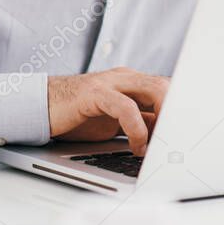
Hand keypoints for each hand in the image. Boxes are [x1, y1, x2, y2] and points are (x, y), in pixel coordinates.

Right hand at [48, 68, 168, 155]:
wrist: (40, 108)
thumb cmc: (77, 116)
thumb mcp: (114, 122)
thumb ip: (138, 124)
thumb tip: (162, 141)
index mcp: (132, 82)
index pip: (167, 90)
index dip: (179, 112)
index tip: (183, 136)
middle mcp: (125, 78)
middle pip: (166, 86)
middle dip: (176, 113)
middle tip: (175, 140)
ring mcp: (110, 83)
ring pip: (153, 90)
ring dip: (163, 120)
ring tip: (160, 145)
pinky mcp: (95, 93)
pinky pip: (126, 107)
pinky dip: (137, 128)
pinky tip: (137, 146)